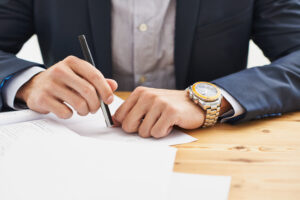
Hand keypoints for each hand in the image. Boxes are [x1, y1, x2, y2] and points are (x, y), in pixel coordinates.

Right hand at [16, 56, 117, 118]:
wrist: (35, 86)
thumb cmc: (62, 82)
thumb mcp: (79, 76)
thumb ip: (97, 80)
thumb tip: (113, 85)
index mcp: (72, 62)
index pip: (94, 76)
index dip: (105, 90)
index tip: (109, 100)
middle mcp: (60, 70)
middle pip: (88, 91)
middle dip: (96, 104)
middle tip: (95, 108)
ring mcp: (50, 84)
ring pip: (79, 104)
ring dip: (85, 111)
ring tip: (83, 110)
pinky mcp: (42, 98)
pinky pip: (66, 113)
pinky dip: (70, 115)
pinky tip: (67, 109)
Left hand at [113, 87, 231, 137]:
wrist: (195, 102)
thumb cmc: (170, 105)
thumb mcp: (149, 103)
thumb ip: (132, 111)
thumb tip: (114, 123)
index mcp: (139, 93)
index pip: (119, 116)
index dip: (128, 124)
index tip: (139, 122)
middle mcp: (147, 96)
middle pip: (128, 126)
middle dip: (140, 130)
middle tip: (153, 123)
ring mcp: (159, 103)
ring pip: (144, 132)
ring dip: (155, 131)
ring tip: (164, 121)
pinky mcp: (170, 112)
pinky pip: (157, 133)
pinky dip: (164, 133)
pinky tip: (171, 123)